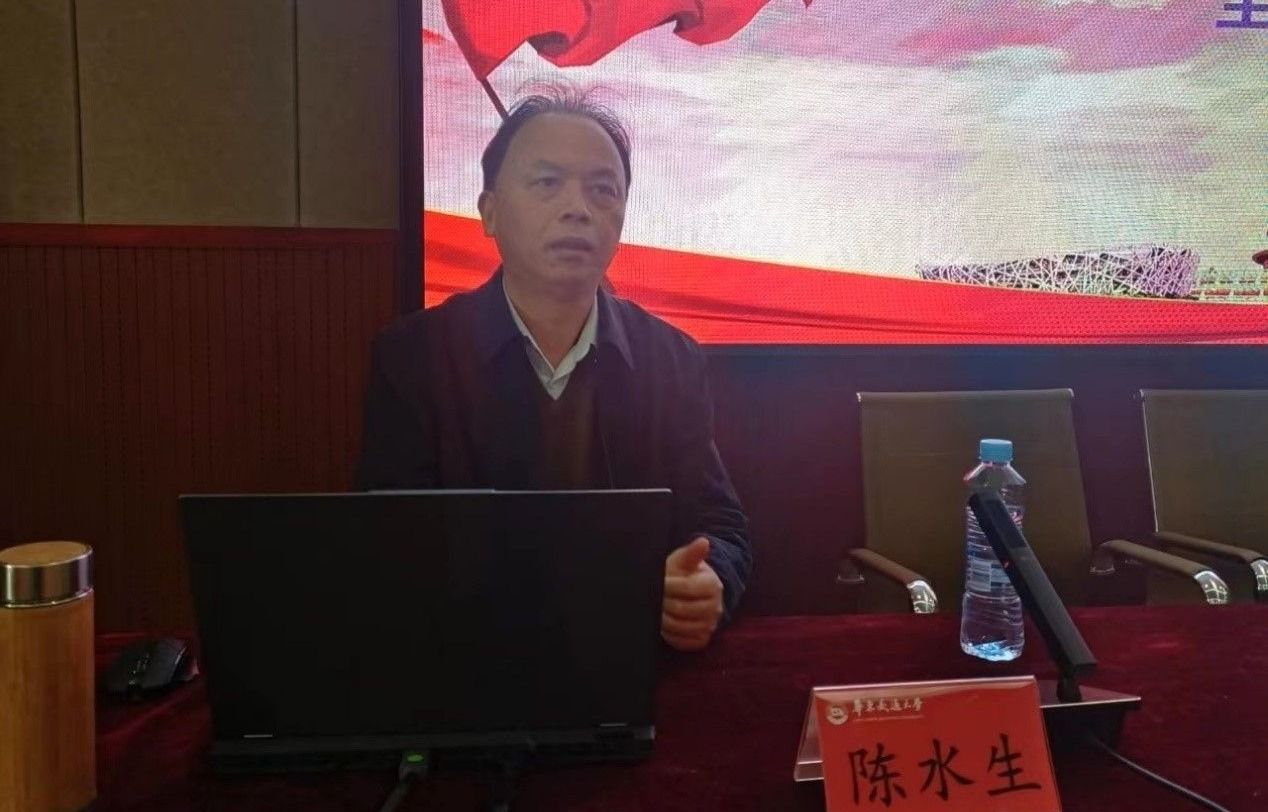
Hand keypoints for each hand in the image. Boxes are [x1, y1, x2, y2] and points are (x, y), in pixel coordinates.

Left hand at [661, 536, 723, 651]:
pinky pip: (685, 642)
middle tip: (650, 599)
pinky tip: (662, 626)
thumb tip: (703, 541)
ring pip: (682, 627)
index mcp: (712, 585)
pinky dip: (670, 635)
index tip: (658, 582)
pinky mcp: (702, 639)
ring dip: (663, 621)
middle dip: (663, 603)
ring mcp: (710, 625)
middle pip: (683, 609)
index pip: (687, 587)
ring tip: (653, 612)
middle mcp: (715, 607)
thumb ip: (691, 553)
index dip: (669, 585)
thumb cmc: (683, 574)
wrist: (690, 593)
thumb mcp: (684, 561)